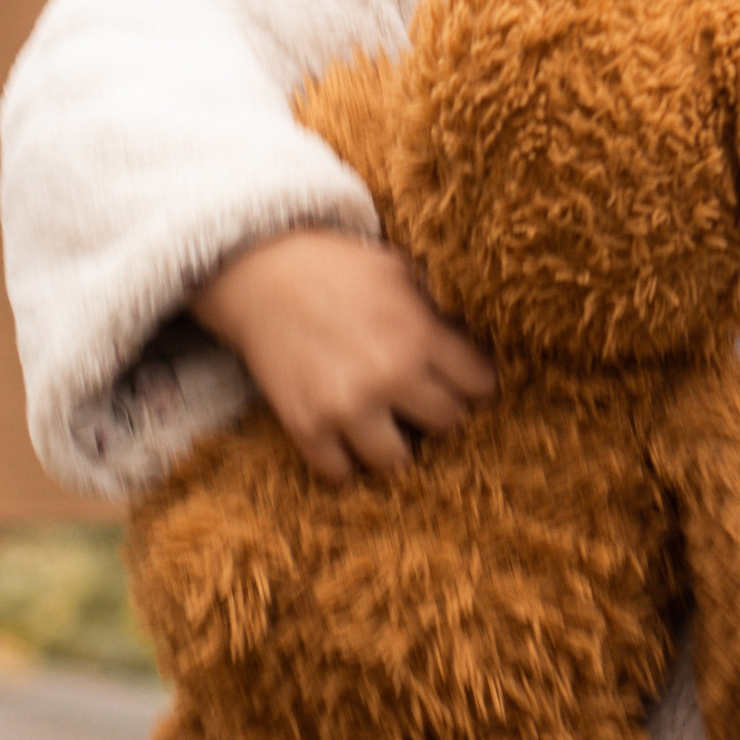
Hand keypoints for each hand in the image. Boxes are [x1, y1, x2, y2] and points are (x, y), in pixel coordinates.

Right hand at [189, 226, 493, 486]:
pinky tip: (344, 433)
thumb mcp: (399, 272)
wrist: (259, 273)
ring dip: (395, 441)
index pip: (480, 384)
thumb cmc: (335, 267)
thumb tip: (466, 349)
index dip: (473, 378)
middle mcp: (389, 376)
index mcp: (419, 334)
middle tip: (419, 393)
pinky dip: (343, 457)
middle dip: (438, 406)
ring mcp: (346, 407)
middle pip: (448, 422)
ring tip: (384, 420)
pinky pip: (340, 472)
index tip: (462, 377)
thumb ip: (434, 314)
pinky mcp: (306, 426)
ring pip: (398, 461)